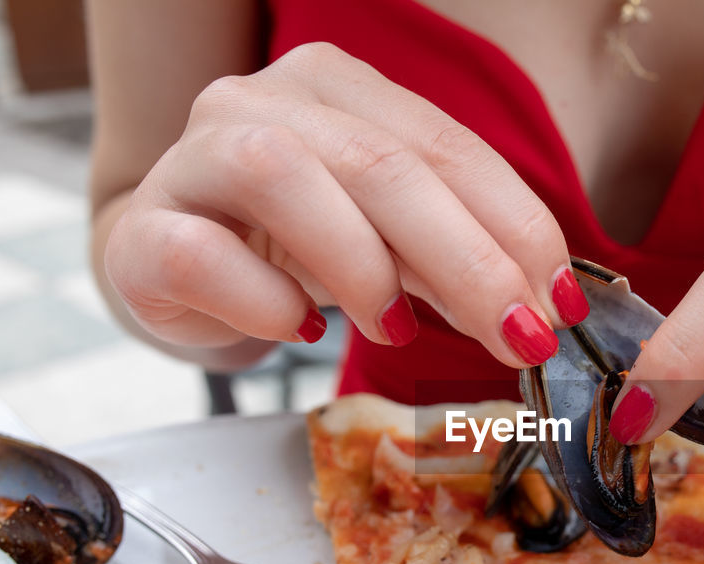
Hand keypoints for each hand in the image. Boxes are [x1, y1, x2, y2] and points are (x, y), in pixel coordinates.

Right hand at [103, 43, 584, 367]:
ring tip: (397, 330)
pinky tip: (301, 329)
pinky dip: (265, 300)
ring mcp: (191, 156)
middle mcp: (262, 100)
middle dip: (469, 261)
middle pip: (381, 164)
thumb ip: (457, 255)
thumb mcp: (392, 241)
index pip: (446, 147)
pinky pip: (200, 253)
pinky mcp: (143, 229)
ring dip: (361, 265)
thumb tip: (541, 306)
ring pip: (282, 176)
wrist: (180, 268)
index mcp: (338, 86)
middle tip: (519, 337)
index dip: (516, 226)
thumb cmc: (299, 249)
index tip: (560, 303)